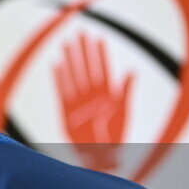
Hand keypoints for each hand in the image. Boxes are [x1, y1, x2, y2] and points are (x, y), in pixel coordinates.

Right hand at [53, 32, 134, 172]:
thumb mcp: (124, 112)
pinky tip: (57, 65)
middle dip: (83, 50)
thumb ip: (125, 91)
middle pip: (86, 67)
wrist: (100, 156)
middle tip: (80, 33)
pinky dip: (59, 78)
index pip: (102, 68)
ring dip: (70, 59)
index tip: (98, 38)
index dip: (100, 53)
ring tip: (66, 44)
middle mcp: (91, 95)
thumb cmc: (115, 137)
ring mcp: (79, 101)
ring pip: (73, 75)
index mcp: (107, 93)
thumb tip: (131, 71)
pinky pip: (62, 91)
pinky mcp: (67, 111)